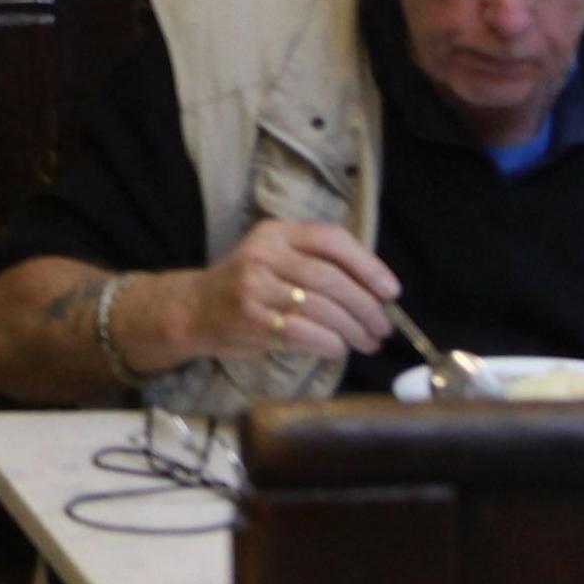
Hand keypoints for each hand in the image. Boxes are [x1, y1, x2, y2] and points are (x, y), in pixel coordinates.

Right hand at [170, 220, 397, 365]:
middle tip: (383, 326)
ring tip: (367, 342)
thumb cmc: (246, 287)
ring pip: (321, 308)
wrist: (192, 310)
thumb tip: (375, 290)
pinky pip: (304, 332)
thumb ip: (314, 264)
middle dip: (366, 307)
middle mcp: (263, 255)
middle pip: (331, 278)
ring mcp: (254, 287)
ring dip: (354, 329)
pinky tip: (339, 349)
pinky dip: (330, 344)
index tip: (391, 291)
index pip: (331, 239)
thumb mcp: (273, 259)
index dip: (367, 265)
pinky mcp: (250, 319)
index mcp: (275, 234)